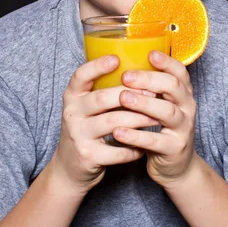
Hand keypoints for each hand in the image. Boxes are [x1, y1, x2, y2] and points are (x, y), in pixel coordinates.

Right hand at [50, 55, 157, 194]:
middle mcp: (71, 113)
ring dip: (139, 119)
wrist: (70, 167)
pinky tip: (146, 144)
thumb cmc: (87, 129)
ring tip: (157, 117)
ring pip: (114, 123)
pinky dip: (134, 147)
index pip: (80, 76)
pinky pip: (117, 150)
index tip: (116, 59)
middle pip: (102, 98)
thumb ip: (102, 89)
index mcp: (72, 96)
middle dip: (131, 95)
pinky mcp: (88, 156)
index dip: (97, 66)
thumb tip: (138, 70)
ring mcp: (78, 135)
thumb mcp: (86, 107)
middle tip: (154, 93)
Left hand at [113, 51, 197, 187]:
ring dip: (144, 103)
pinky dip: (136, 136)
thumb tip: (122, 63)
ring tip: (123, 98)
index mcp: (183, 93)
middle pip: (173, 87)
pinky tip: (118, 132)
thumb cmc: (162, 129)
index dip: (166, 62)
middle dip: (149, 79)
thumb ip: (150, 88)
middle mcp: (187, 108)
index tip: (149, 53)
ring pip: (167, 112)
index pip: (180, 72)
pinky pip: (156, 141)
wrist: (176, 167)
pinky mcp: (174, 149)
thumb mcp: (161, 105)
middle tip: (126, 76)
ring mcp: (183, 129)